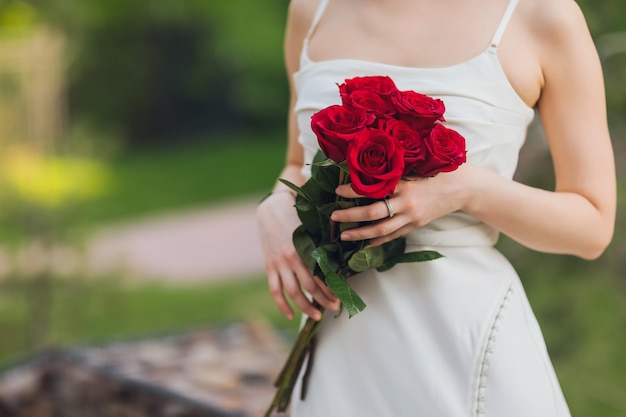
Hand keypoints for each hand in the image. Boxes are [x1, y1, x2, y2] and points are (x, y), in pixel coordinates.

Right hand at [257, 191, 339, 319]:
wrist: (272, 208)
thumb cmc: (298, 216)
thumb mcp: (312, 229)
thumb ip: (321, 247)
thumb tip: (338, 266)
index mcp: (306, 248)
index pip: (323, 275)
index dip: (333, 289)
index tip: (342, 297)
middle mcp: (292, 258)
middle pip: (310, 287)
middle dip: (325, 300)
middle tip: (335, 308)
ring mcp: (279, 263)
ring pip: (293, 292)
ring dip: (306, 307)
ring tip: (317, 316)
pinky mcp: (269, 266)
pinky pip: (275, 290)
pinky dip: (282, 305)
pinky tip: (290, 315)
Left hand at [330, 168, 467, 245]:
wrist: (462, 187)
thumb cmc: (437, 171)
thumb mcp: (415, 165)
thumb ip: (393, 169)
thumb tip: (366, 167)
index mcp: (404, 184)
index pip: (373, 189)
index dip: (353, 191)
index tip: (337, 190)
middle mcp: (406, 203)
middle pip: (372, 213)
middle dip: (350, 216)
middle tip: (333, 217)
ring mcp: (411, 217)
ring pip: (381, 230)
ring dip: (360, 234)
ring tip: (344, 235)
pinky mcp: (416, 225)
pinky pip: (393, 236)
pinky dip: (378, 240)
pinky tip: (365, 243)